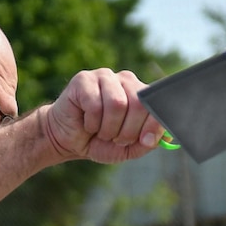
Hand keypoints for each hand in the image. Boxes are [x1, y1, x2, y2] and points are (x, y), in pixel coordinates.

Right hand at [40, 68, 166, 163]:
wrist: (67, 139)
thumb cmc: (99, 141)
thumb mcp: (126, 149)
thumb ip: (146, 143)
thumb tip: (158, 138)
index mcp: (140, 94)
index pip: (155, 103)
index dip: (153, 124)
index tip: (146, 140)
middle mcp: (126, 80)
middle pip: (138, 104)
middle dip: (128, 130)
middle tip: (116, 139)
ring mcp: (104, 76)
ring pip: (117, 104)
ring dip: (108, 128)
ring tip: (100, 132)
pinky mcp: (84, 79)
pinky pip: (95, 104)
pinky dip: (91, 123)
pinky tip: (86, 123)